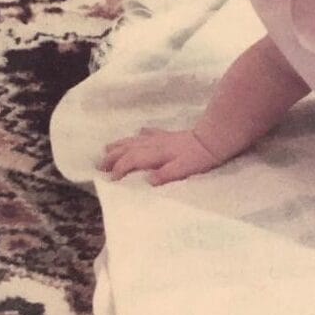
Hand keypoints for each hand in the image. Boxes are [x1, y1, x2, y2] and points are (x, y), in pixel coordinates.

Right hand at [99, 127, 220, 184]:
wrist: (215, 138)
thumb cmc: (199, 157)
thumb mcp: (183, 170)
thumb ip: (166, 175)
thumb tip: (148, 181)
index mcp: (157, 154)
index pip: (132, 160)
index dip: (120, 168)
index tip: (110, 179)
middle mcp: (155, 144)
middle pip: (129, 148)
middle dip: (113, 156)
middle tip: (99, 164)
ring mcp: (162, 138)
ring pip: (135, 140)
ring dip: (120, 144)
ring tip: (107, 148)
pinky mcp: (170, 135)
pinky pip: (150, 133)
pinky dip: (141, 135)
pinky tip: (139, 133)